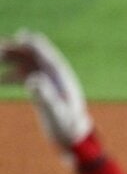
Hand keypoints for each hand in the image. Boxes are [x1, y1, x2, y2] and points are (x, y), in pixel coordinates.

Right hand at [1, 29, 94, 153]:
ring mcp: (46, 81)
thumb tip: (32, 80)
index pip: (45, 54)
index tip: (19, 35)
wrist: (73, 138)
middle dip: (14, 50)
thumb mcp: (55, 112)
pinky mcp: (40, 89)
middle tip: (0, 49)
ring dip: (9, 59)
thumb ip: (45, 96)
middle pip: (32, 55)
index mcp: (61, 76)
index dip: (32, 44)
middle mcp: (54, 75)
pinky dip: (8, 76)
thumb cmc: (67, 126)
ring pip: (24, 64)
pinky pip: (22, 77)